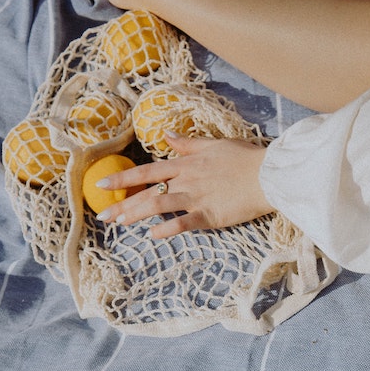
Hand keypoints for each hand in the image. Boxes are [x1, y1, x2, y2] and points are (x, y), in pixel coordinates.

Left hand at [96, 133, 274, 237]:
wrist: (267, 173)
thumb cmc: (244, 158)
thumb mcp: (213, 144)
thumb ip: (188, 143)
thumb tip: (167, 135)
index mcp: (185, 164)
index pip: (146, 171)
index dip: (122, 178)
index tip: (102, 184)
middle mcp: (186, 180)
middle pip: (147, 192)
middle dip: (122, 204)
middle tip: (102, 216)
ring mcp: (196, 198)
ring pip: (158, 206)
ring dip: (136, 214)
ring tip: (118, 224)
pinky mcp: (210, 215)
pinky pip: (184, 223)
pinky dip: (168, 229)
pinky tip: (152, 236)